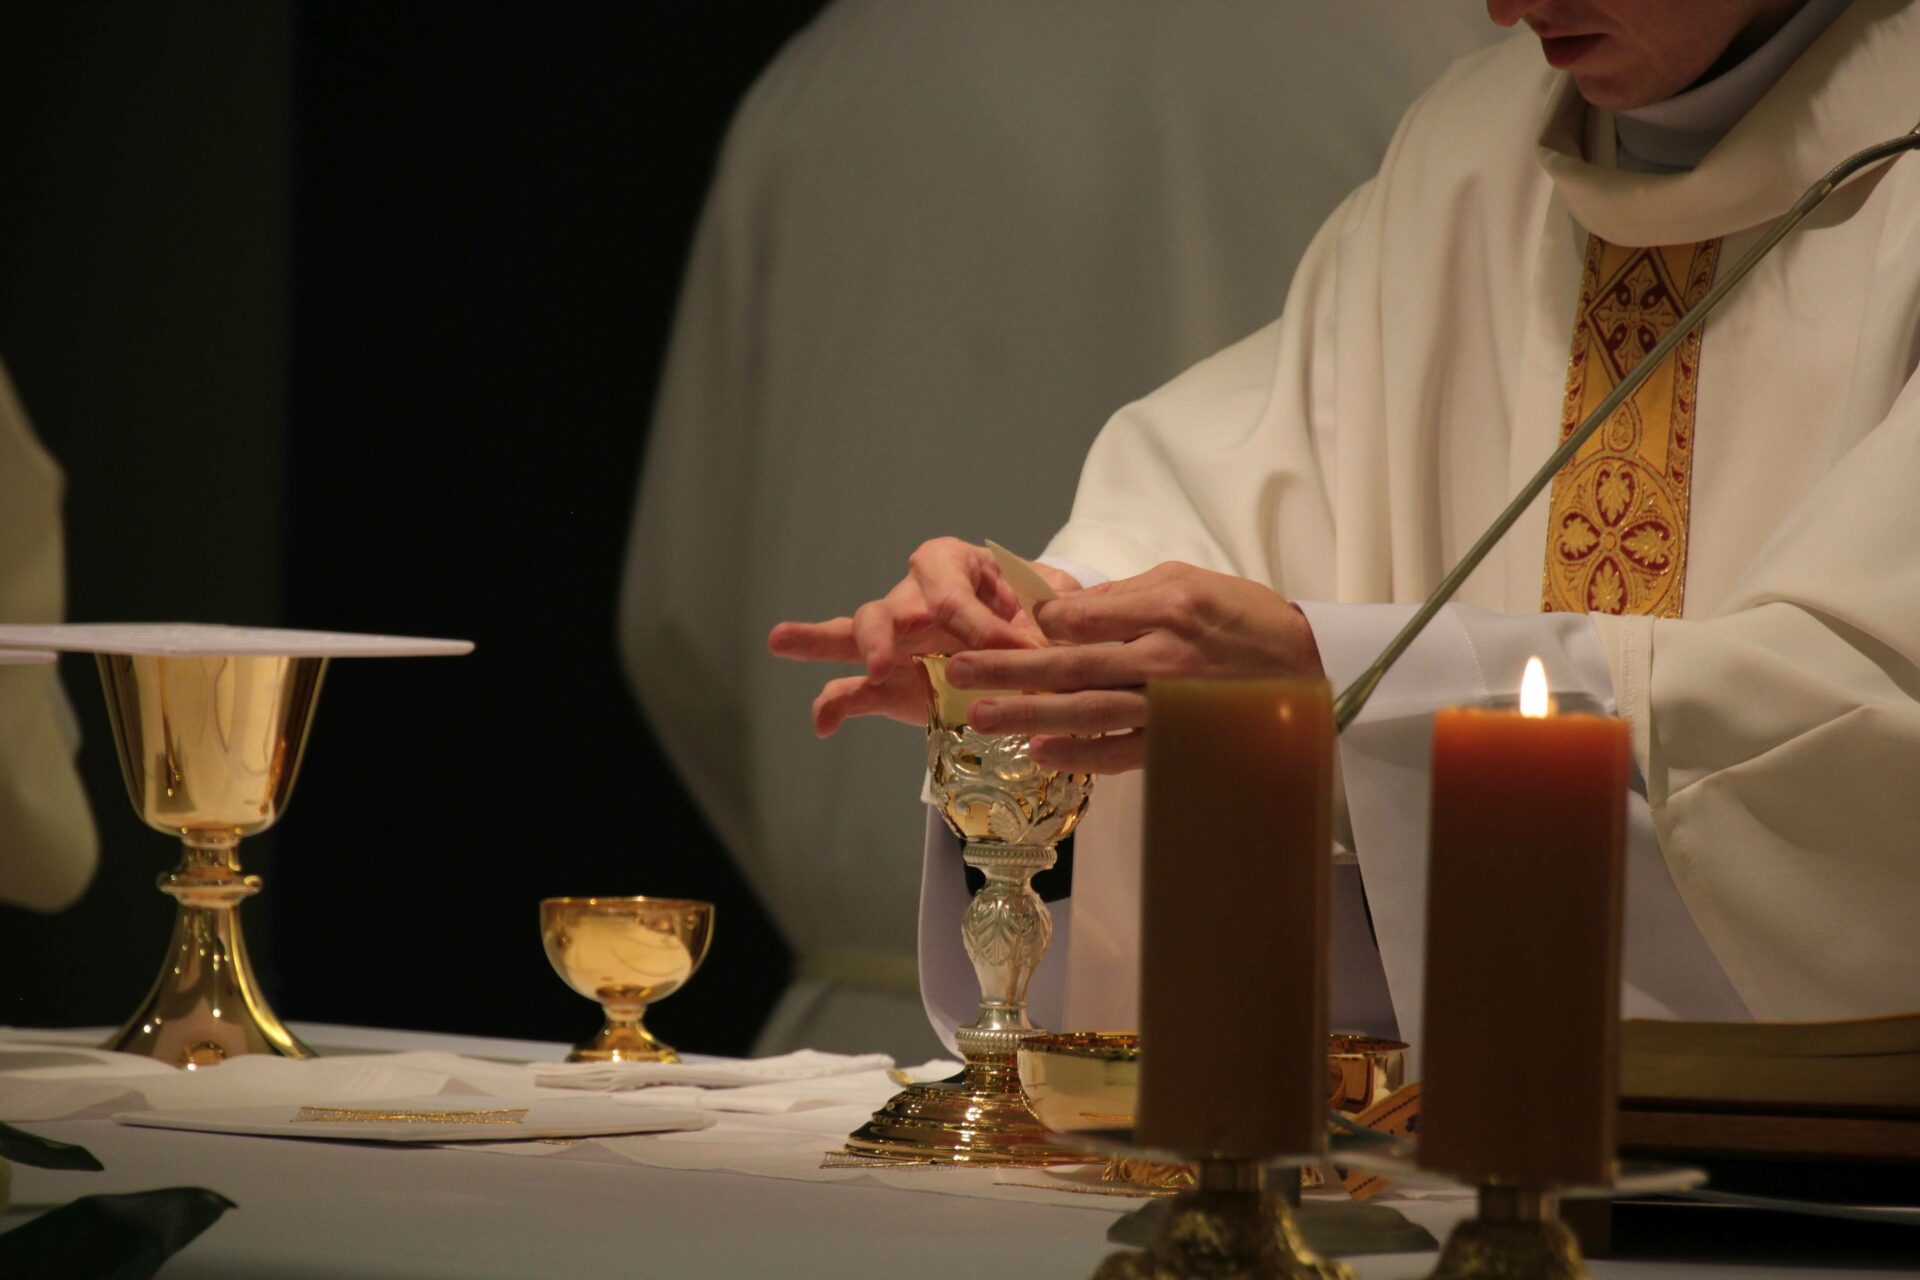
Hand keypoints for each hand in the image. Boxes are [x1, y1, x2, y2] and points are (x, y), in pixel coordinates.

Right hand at [766, 537, 1080, 734]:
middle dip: (887, 632)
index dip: (981, 625)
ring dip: (824, 641)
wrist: (1037, 647)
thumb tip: (1050, 652)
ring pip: (853, 634)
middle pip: (890, 606)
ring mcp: (896, 641)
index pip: (953, 592)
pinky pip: (852, 691)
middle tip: (885, 661)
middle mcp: (916, 597)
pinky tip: (822, 723)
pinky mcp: (888, 684)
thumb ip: (1050, 626)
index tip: (1017, 654)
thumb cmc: (1042, 613)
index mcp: (954, 566)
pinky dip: (834, 705)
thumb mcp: (1055, 611)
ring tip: (783, 639)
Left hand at [949, 562, 1321, 772]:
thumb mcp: (1189, 581)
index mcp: (1169, 608)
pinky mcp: (1180, 741)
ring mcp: (1173, 704)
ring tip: (980, 718)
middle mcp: (1167, 656)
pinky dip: (1081, 754)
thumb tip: (1061, 610)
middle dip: (1010, 671)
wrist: (1312, 668)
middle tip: (960, 673)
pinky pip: (1122, 751)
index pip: (1085, 616)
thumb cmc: (1244, 618)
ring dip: (1029, 717)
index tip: (1009, 627)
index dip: (1040, 624)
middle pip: (1073, 665)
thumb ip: (1125, 596)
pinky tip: (1041, 753)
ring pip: (1088, 712)